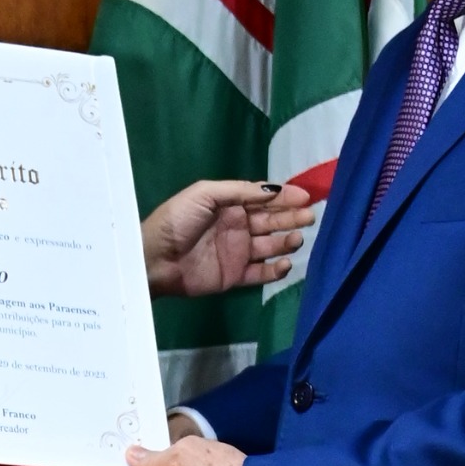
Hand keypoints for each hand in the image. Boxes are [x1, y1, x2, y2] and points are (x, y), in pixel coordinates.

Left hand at [141, 178, 310, 301]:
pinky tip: (284, 263)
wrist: (154, 258)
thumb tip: (273, 189)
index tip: (306, 197)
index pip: (264, 199)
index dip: (285, 197)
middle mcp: (238, 226)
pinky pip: (261, 272)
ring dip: (287, 241)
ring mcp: (238, 252)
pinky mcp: (235, 275)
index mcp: (230, 205)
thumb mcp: (205, 194)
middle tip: (310, 217)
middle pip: (272, 221)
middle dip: (292, 218)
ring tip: (297, 239)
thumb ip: (239, 191)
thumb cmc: (177, 220)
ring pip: (271, 245)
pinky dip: (275, 269)